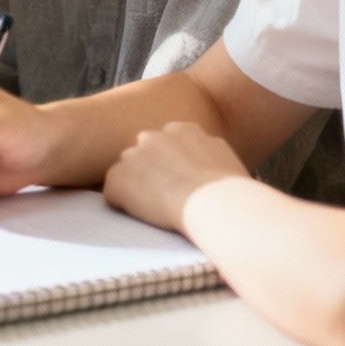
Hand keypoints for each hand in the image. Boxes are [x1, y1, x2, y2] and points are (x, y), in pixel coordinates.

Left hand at [102, 122, 248, 232]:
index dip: (171, 167)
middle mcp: (152, 136)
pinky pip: (113, 194)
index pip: (166, 145)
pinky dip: (124, 206)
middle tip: (167, 196)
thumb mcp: (224, 157)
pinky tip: (146, 216)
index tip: (180, 182)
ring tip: (159, 208)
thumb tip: (206, 162)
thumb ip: (206, 152)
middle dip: (150, 174)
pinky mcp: (117, 179)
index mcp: (181, 129)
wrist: (216, 202)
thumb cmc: (231, 189)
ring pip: (127, 174)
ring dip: (136, 188)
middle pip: (143, 156)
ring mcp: (132, 156)